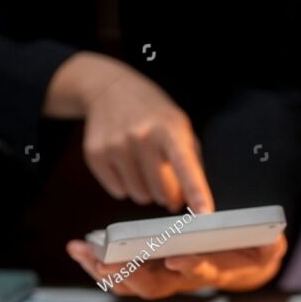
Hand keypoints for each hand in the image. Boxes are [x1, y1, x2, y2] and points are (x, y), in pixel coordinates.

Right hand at [45, 52, 213, 212]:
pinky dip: (125, 185)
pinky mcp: (96, 154)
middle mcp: (141, 136)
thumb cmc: (154, 114)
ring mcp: (115, 145)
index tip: (205, 212)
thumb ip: (191, 165)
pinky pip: (118, 191)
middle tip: (167, 182)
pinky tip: (126, 163)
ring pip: (139, 195)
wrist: (111, 89)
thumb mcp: (180, 128)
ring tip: (144, 167)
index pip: (185, 165)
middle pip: (161, 191)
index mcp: (169, 129)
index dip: (196, 190)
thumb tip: (187, 202)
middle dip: (168, 195)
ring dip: (146, 190)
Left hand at [66, 235, 286, 298]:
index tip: (177, 259)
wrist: (245, 263)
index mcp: (213, 269)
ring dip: (106, 270)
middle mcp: (185, 278)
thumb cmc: (254, 250)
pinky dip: (100, 263)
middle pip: (156, 284)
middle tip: (106, 262)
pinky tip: (82, 251)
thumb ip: (269, 244)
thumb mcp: (269, 247)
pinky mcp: (152, 268)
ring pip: (133, 282)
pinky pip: (124, 272)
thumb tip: (273, 239)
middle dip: (130, 274)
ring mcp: (166, 275)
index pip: (201, 271)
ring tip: (82, 253)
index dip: (190, 267)